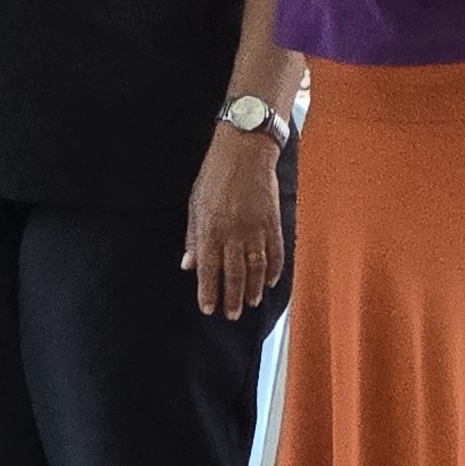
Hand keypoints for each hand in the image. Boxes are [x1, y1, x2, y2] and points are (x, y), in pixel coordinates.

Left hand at [184, 125, 285, 319]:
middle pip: (235, 275)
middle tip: (232, 315)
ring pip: (256, 268)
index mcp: (211, 229)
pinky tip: (270, 282)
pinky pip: (276, 253)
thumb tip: (188, 264)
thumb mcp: (195, 204)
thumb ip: (193, 237)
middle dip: (233, 298)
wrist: (246, 151)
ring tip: (252, 303)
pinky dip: (274, 270)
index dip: (209, 292)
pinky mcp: (273, 223)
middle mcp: (234, 233)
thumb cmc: (215, 175)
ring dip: (254, 289)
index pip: (209, 270)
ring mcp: (256, 229)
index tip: (209, 308)